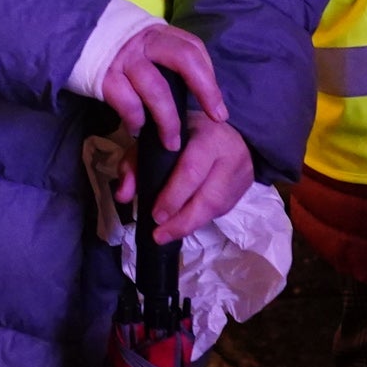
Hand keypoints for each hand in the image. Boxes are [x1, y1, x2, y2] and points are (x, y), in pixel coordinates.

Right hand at [98, 20, 229, 152]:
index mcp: (158, 33)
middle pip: (184, 59)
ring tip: (171, 143)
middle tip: (216, 117)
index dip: (209, 77)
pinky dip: (136, 121)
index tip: (218, 107)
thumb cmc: (116, 49)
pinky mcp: (104, 77)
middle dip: (205, 89)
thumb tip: (194, 89)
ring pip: (156, 89)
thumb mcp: (143, 44)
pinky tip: (137, 130)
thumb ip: (165, 59)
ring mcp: (124, 58)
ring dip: (168, 121)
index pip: (193, 48)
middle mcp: (144, 42)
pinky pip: (127, 104)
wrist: (71, 36)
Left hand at [148, 113, 256, 244]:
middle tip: (160, 234)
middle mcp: (230, 154)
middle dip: (182, 220)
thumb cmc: (186, 135)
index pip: (191, 170)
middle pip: (209, 197)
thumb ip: (135, 164)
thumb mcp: (157, 140)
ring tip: (167, 235)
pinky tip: (184, 225)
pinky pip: (222, 210)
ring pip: (217, 208)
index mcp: (207, 136)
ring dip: (190, 225)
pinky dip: (201, 220)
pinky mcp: (244, 189)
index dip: (174, 196)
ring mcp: (240, 173)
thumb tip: (123, 195)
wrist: (226, 131)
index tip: (156, 215)